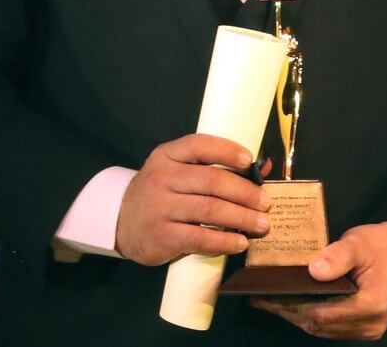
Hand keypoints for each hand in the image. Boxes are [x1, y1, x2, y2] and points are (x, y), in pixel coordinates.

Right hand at [114, 134, 272, 264]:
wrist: (121, 221)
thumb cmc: (161, 192)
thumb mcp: (177, 170)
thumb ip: (213, 166)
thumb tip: (261, 167)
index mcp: (168, 155)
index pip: (199, 145)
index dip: (226, 150)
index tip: (249, 160)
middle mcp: (162, 178)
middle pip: (211, 181)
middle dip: (244, 192)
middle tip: (265, 203)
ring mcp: (160, 208)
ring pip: (209, 210)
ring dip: (241, 217)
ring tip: (261, 224)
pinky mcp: (162, 236)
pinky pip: (199, 239)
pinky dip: (224, 241)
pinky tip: (240, 242)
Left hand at [252, 221, 386, 339]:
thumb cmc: (381, 244)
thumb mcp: (359, 243)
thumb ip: (337, 256)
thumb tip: (313, 270)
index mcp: (371, 305)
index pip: (324, 314)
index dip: (294, 306)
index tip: (269, 295)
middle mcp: (370, 325)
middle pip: (321, 325)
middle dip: (290, 312)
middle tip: (263, 298)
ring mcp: (368, 330)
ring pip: (324, 330)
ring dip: (298, 317)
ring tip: (271, 301)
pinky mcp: (364, 328)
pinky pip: (332, 327)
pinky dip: (312, 317)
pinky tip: (294, 304)